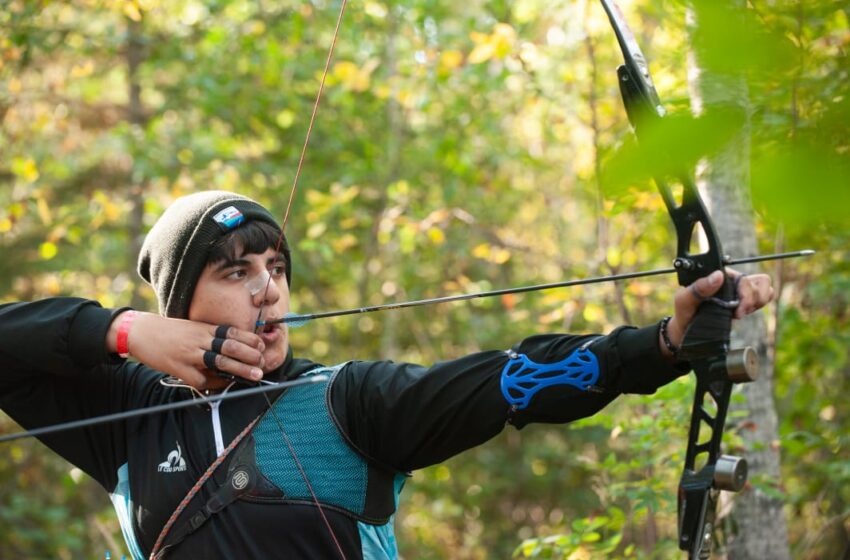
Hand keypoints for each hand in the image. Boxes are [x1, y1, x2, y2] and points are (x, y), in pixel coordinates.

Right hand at [107, 311, 265, 389]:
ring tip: (254, 375)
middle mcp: (199, 339)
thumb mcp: (193, 328)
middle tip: (262, 363)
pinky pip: (199, 379)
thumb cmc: (169, 331)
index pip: (232, 332)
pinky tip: (220, 385)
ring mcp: (189, 354)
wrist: (140, 331)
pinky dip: (212, 384)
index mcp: (204, 328)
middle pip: (230, 347)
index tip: (262, 345)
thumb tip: (233, 348)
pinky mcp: (178, 368)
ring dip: (240, 369)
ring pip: (219, 362)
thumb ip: (210, 336)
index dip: (249, 339)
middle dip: (250, 355)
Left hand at [661, 269, 774, 357]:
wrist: (687, 330)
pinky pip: (763, 298)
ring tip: (739, 313)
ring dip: (757, 302)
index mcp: (718, 275)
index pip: (743, 277)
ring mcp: (739, 290)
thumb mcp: (684, 300)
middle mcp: (731, 280)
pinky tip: (742, 313)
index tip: (736, 310)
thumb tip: (718, 275)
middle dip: (752, 300)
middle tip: (737, 314)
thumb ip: (698, 288)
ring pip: (766, 288)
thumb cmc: (684, 313)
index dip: (745, 292)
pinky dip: (758, 306)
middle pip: (760, 281)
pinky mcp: (744, 301)